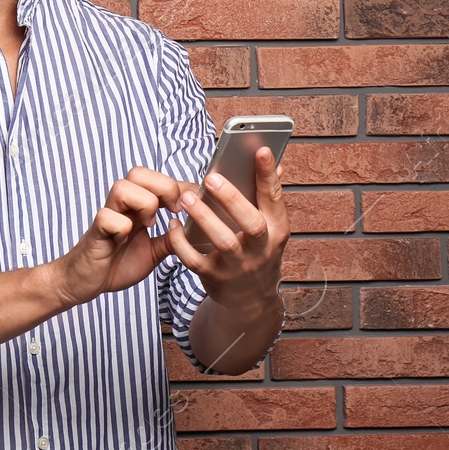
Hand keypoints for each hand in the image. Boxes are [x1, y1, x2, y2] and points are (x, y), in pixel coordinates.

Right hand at [51, 165, 188, 308]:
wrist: (86, 282)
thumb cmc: (117, 264)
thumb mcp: (155, 251)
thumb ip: (172, 239)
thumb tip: (194, 230)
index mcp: (137, 208)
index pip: (156, 178)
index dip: (178, 186)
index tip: (189, 206)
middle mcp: (121, 207)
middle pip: (137, 172)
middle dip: (162, 188)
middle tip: (172, 211)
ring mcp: (108, 218)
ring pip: (121, 187)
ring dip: (142, 204)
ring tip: (149, 224)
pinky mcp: (96, 233)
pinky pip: (106, 218)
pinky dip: (120, 228)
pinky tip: (124, 241)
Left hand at [162, 147, 288, 311]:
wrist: (250, 300)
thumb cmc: (256, 251)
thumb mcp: (270, 228)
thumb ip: (267, 198)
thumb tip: (275, 163)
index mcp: (277, 230)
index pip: (275, 199)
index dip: (268, 175)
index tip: (260, 149)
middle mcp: (262, 249)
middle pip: (252, 224)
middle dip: (232, 199)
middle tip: (210, 177)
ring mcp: (239, 266)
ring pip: (223, 242)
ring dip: (204, 218)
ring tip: (186, 198)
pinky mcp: (215, 278)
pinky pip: (195, 261)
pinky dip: (181, 242)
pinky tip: (172, 224)